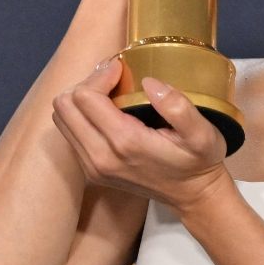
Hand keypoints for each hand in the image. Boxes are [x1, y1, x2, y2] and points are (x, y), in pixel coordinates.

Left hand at [51, 58, 229, 213]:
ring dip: (79, 99)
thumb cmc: (198, 162)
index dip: (99, 75)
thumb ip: (179, 107)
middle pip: (64, 106)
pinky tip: (104, 110)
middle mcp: (99, 156)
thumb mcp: (203, 134)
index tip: (120, 68)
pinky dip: (79, 115)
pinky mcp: (88, 170)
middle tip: (111, 78)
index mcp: (124, 142)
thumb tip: (148, 82)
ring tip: (106, 92)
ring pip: (61, 118)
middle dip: (85, 84)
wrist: (191, 196)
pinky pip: (68, 132)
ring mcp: (90, 166)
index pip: (84, 97)